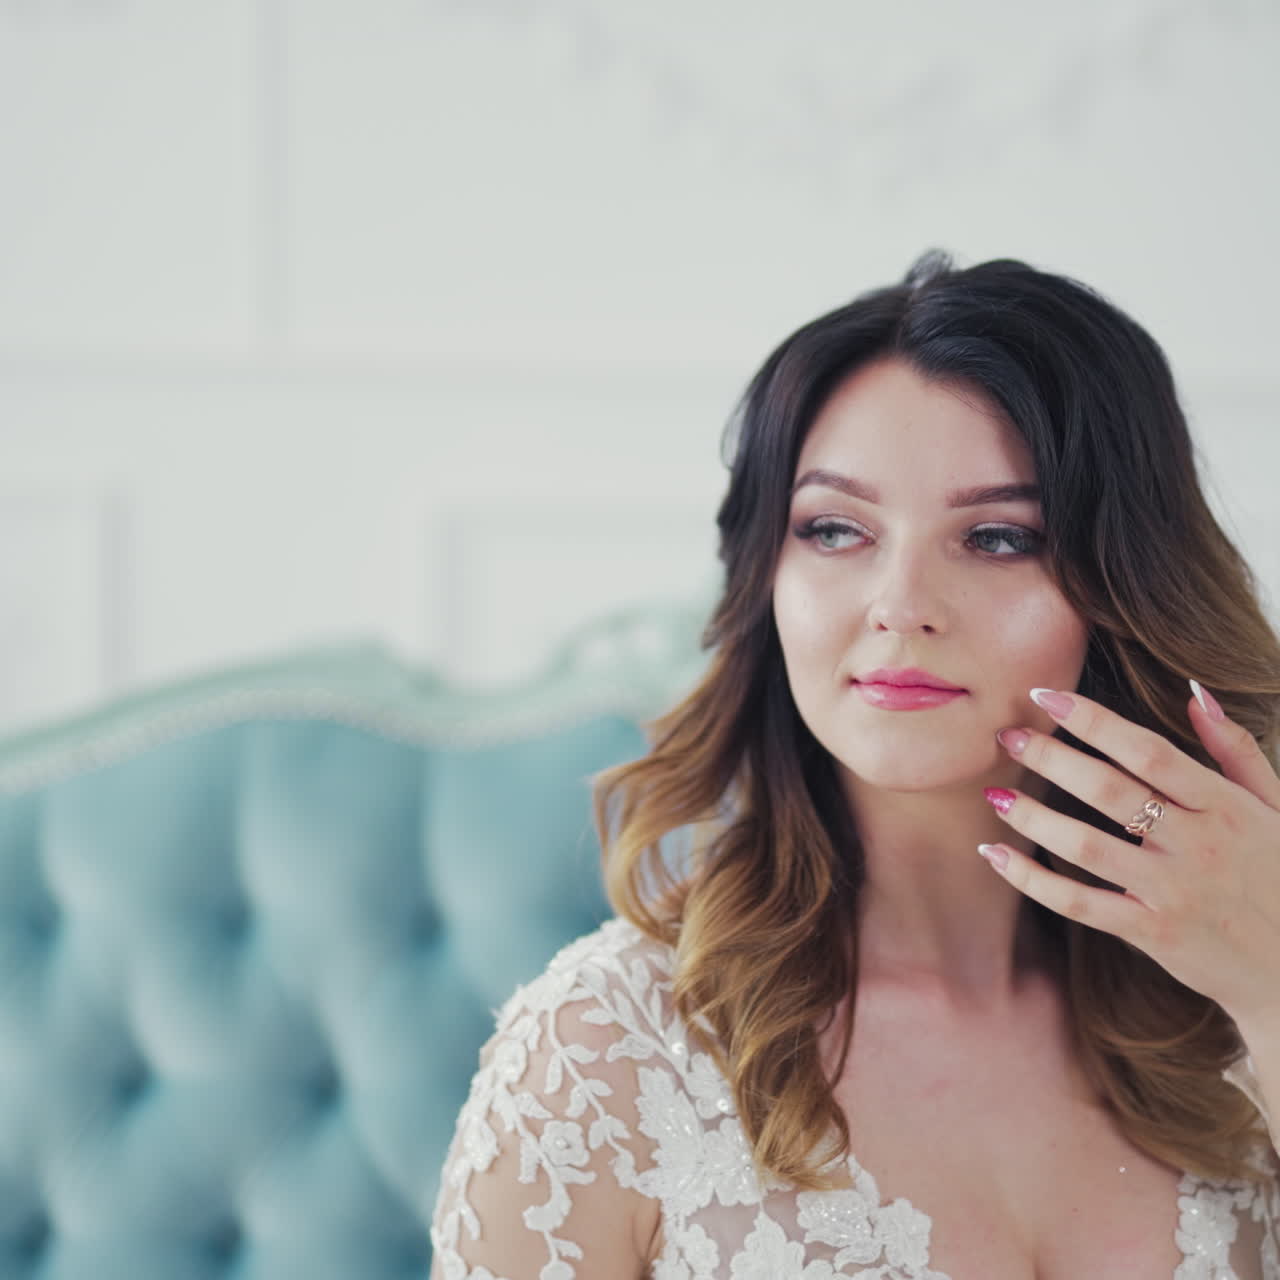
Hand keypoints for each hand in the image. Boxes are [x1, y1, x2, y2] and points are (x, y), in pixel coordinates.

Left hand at [979, 681, 1279, 1027]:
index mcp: (1225, 806)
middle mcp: (1199, 845)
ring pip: (1087, 846)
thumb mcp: (1276, 807)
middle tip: (1007, 735)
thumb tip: (1194, 693)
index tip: (1046, 695)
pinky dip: (1032, 879)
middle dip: (1051, 757)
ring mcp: (1174, 892)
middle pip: (1110, 791)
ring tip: (994, 794)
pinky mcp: (1154, 934)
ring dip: (1032, 817)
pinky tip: (995, 854)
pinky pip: (1081, 903)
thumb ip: (1236, 749)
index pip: (1150, 752)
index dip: (1094, 720)